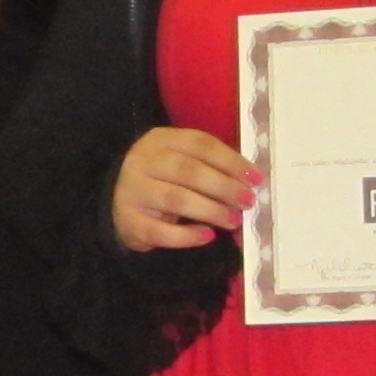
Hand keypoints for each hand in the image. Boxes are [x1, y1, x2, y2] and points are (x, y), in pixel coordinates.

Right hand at [115, 128, 256, 251]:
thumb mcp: (179, 161)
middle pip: (188, 170)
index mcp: (160, 140)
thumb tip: (249, 183)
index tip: (254, 178)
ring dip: (210, 210)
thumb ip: (209, 167)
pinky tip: (207, 236)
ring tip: (233, 220)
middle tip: (248, 201)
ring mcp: (133, 192)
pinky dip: (187, 235)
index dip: (230, 160)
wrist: (120, 203)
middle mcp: (143, 161)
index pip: (200, 144)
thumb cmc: (162, 180)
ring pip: (176, 199)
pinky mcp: (130, 222)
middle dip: (223, 186)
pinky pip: (161, 231)